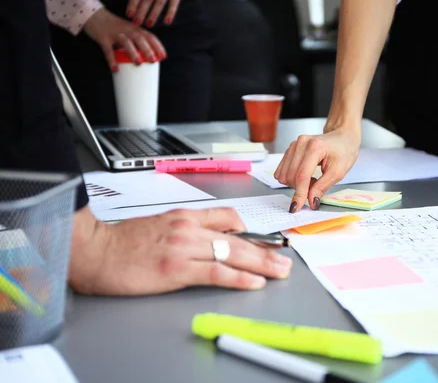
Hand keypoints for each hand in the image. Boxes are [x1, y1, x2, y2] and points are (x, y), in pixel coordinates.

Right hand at [69, 207, 292, 295]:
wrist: (92, 249)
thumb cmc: (120, 241)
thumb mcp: (157, 225)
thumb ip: (184, 230)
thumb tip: (207, 239)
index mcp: (183, 216)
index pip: (228, 218)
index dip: (251, 231)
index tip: (266, 243)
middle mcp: (187, 228)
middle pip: (237, 238)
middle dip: (265, 251)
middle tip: (284, 261)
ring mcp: (182, 247)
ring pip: (231, 253)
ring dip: (261, 264)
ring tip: (279, 272)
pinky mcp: (175, 268)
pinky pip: (215, 272)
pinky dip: (238, 277)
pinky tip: (253, 282)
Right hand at [83, 8, 165, 72]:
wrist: (95, 16)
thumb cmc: (115, 27)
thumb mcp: (129, 31)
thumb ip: (138, 42)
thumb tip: (148, 58)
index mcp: (135, 29)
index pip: (149, 36)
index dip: (157, 46)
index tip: (163, 56)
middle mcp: (127, 30)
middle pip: (139, 38)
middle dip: (147, 49)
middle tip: (153, 60)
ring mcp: (115, 34)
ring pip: (126, 42)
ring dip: (133, 52)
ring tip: (138, 63)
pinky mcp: (103, 38)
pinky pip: (108, 50)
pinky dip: (112, 60)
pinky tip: (115, 69)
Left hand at [126, 0, 180, 26]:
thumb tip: (132, 8)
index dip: (133, 4)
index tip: (129, 15)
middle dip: (141, 11)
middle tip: (137, 23)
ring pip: (159, 2)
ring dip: (154, 14)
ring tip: (149, 25)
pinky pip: (174, 2)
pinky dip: (171, 12)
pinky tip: (167, 22)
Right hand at [273, 126, 360, 212]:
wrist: (342, 137)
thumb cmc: (344, 151)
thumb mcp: (338, 172)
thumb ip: (322, 187)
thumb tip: (311, 201)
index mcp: (315, 147)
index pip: (302, 175)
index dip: (299, 194)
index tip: (296, 207)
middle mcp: (301, 143)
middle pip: (291, 176)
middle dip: (301, 188)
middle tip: (316, 185)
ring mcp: (293, 145)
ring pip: (284, 174)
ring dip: (296, 183)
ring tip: (312, 178)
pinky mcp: (290, 149)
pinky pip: (282, 170)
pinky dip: (292, 177)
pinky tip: (305, 174)